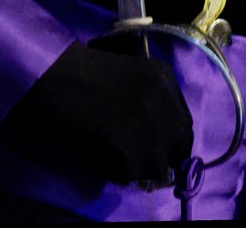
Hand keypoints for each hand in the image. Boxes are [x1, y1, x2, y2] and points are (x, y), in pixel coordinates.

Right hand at [0, 39, 193, 187]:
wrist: (61, 79)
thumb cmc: (87, 70)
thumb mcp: (134, 72)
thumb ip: (153, 99)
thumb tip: (160, 135)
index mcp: (166, 80)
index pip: (185, 124)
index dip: (172, 141)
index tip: (161, 150)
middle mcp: (166, 104)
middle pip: (177, 148)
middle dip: (160, 158)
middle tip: (138, 160)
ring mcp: (150, 130)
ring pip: (154, 167)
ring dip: (137, 166)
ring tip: (112, 152)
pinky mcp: (131, 153)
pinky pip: (128, 175)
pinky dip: (115, 171)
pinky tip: (99, 153)